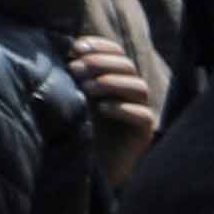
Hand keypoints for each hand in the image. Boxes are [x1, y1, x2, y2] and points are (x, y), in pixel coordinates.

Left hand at [72, 29, 164, 159]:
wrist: (85, 168)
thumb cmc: (75, 128)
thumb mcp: (71, 94)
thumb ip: (73, 73)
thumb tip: (69, 46)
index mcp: (113, 78)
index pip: (116, 52)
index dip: (100, 45)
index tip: (77, 48)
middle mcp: (129, 93)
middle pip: (127, 66)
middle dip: (100, 63)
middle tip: (76, 70)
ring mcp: (139, 112)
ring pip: (138, 86)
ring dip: (111, 82)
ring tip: (86, 89)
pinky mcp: (143, 133)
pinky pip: (143, 115)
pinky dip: (122, 108)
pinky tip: (102, 109)